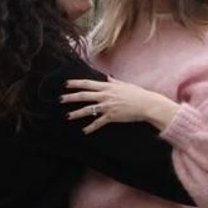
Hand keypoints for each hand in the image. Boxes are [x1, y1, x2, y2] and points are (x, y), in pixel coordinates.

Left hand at [62, 76, 179, 133]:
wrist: (147, 104)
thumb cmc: (137, 93)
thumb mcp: (124, 84)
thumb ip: (114, 81)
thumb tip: (107, 77)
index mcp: (107, 86)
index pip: (87, 84)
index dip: (75, 83)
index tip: (66, 84)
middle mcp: (105, 95)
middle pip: (83, 96)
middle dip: (70, 97)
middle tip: (60, 99)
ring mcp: (107, 106)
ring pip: (88, 110)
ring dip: (76, 113)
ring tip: (67, 116)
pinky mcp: (111, 116)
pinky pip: (98, 123)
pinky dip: (90, 128)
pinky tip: (84, 131)